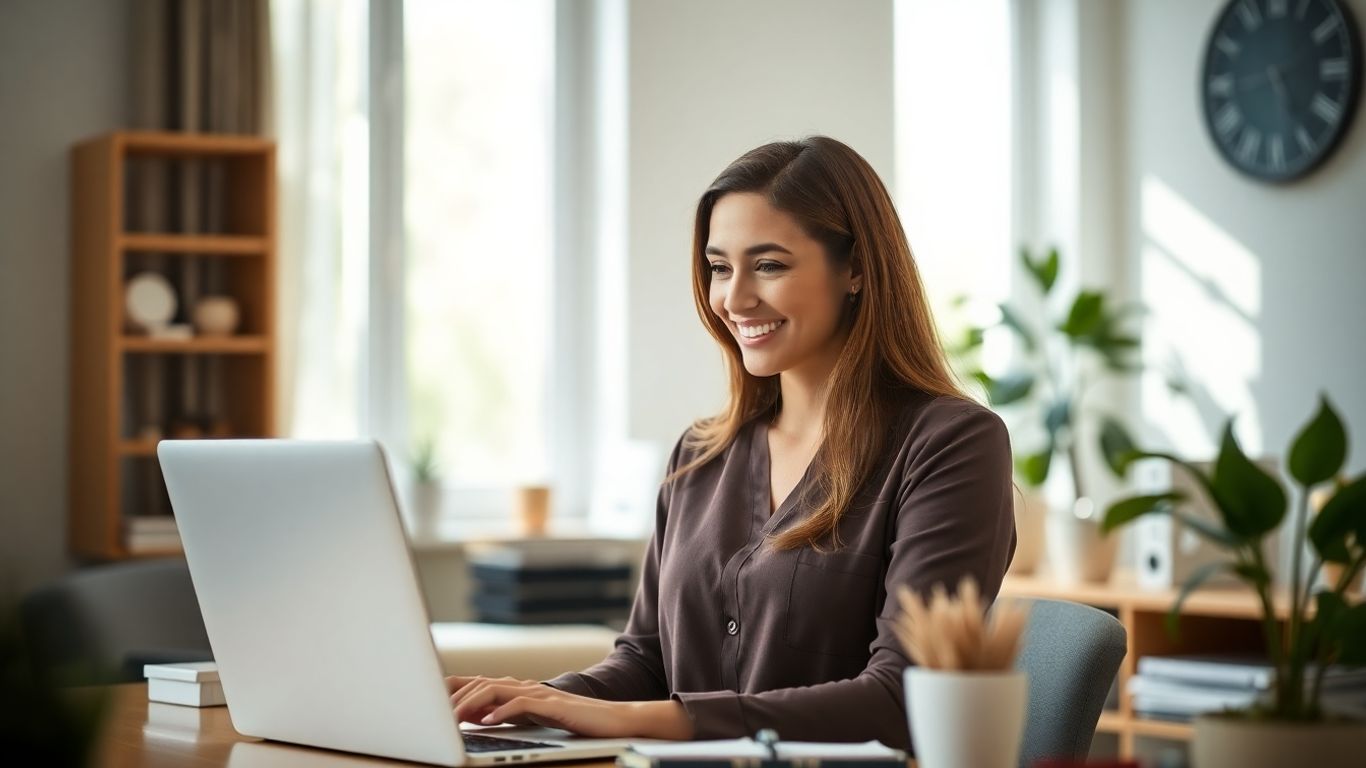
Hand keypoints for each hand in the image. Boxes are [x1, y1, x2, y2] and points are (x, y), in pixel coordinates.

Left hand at [445, 675, 692, 738]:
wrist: (613, 720)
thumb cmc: (573, 721)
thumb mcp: (532, 718)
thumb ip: (504, 713)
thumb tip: (473, 717)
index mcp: (518, 688)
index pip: (478, 682)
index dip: (452, 688)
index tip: (428, 699)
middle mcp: (525, 686)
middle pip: (481, 684)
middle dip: (454, 696)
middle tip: (431, 710)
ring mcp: (539, 693)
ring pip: (496, 691)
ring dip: (471, 703)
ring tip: (452, 718)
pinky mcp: (553, 705)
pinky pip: (522, 706)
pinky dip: (503, 712)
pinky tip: (488, 722)